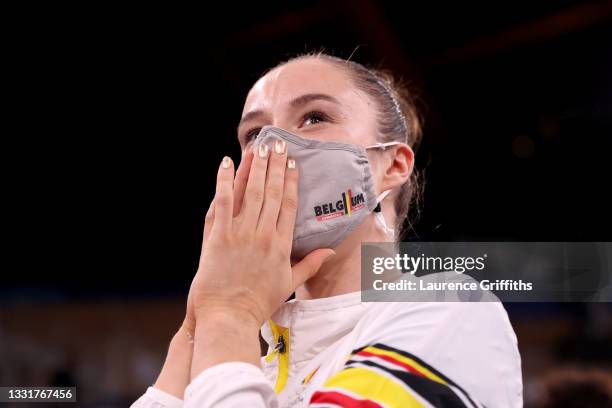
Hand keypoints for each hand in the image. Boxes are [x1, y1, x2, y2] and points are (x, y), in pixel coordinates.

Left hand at [190, 141, 334, 329]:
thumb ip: (310, 264)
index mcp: (281, 244)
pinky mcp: (218, 235)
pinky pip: (223, 201)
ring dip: (255, 167)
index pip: (288, 204)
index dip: (291, 180)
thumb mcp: (289, 283)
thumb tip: (330, 251)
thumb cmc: (258, 303)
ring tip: (259, 146)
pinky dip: (225, 180)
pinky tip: (228, 163)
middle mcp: (263, 234)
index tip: (293, 163)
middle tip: (278, 144)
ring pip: (250, 192)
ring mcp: (240, 233)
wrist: (228, 316)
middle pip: (271, 192)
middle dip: (275, 165)